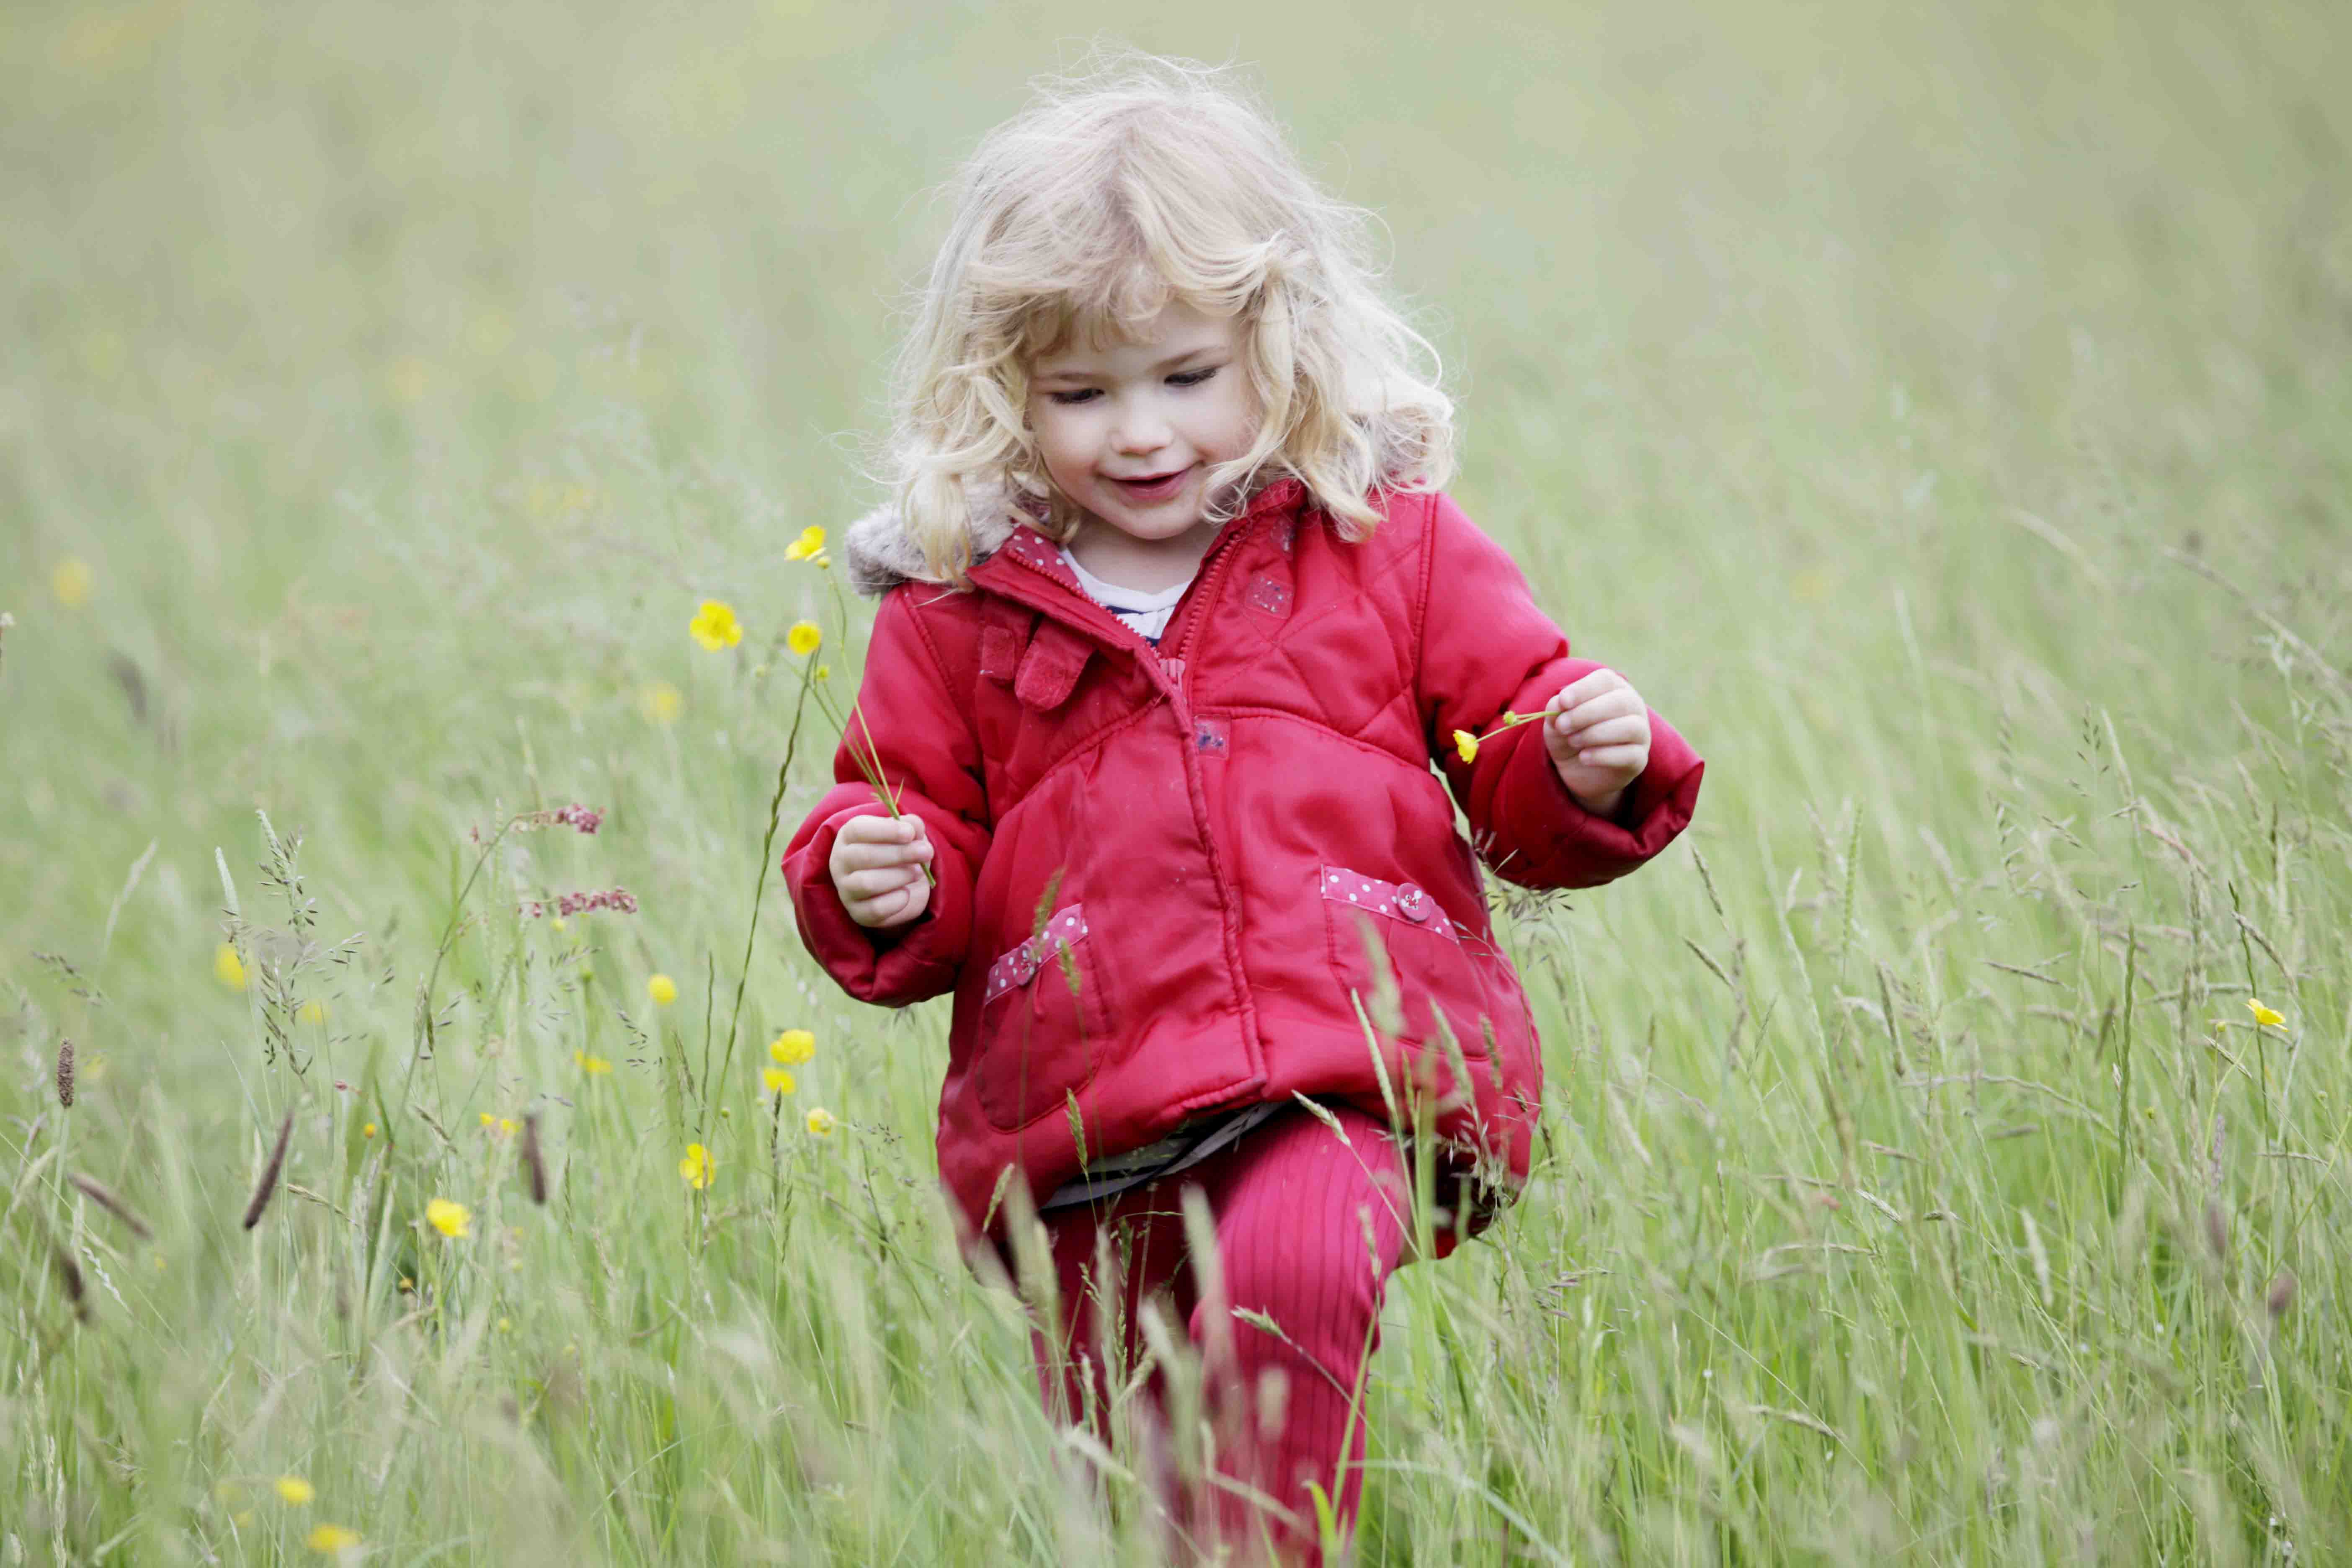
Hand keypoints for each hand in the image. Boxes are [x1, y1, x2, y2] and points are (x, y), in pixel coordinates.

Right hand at [829, 813, 934, 928]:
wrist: (899, 888)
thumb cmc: (899, 854)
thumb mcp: (906, 836)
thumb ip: (911, 826)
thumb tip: (915, 825)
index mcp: (848, 837)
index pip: (857, 830)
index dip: (886, 831)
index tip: (910, 833)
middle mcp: (840, 862)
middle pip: (864, 856)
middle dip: (900, 853)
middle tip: (926, 852)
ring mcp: (846, 889)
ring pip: (867, 883)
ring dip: (900, 876)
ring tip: (919, 872)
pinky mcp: (858, 913)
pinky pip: (876, 909)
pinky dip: (897, 900)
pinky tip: (906, 893)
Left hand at [1542, 669, 1650, 817]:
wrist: (1579, 771)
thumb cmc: (1570, 736)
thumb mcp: (1556, 723)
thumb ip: (1556, 710)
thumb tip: (1558, 704)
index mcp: (1614, 689)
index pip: (1606, 680)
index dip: (1584, 689)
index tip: (1563, 702)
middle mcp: (1633, 706)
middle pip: (1620, 702)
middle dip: (1586, 713)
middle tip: (1562, 726)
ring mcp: (1641, 733)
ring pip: (1630, 727)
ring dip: (1595, 734)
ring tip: (1572, 741)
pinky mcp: (1639, 759)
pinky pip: (1629, 754)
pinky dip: (1603, 756)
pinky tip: (1584, 758)